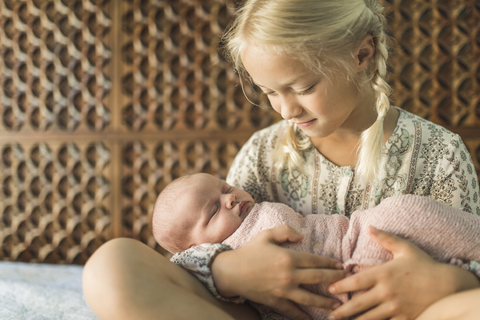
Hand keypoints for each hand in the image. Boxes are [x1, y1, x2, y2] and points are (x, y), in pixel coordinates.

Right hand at [212, 225, 345, 319]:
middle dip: (335, 280)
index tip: (341, 266)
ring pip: (311, 298)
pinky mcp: (276, 301)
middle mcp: (289, 275)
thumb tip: (302, 236)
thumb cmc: (249, 251)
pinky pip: (294, 310)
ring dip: (327, 302)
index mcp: (288, 257)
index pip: (315, 260)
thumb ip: (286, 231)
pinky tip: (313, 319)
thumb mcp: (266, 235)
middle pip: (318, 278)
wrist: (231, 271)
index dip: (330, 263)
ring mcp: (284, 290)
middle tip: (347, 281)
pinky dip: (304, 316)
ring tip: (340, 305)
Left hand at [328, 227, 478, 319]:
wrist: (449, 286)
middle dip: (342, 310)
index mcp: (384, 274)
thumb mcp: (405, 249)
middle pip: (358, 303)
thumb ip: (385, 238)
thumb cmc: (425, 265)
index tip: (330, 289)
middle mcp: (387, 292)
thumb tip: (369, 227)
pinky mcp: (405, 318)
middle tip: (330, 314)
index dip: (341, 286)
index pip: (356, 281)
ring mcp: (396, 307)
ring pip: (369, 317)